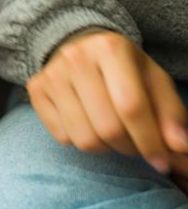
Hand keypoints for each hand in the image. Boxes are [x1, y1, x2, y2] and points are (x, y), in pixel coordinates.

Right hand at [27, 29, 187, 171]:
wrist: (79, 45)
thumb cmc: (123, 68)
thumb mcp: (153, 80)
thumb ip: (170, 113)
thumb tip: (179, 148)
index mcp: (110, 48)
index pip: (131, 106)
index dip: (150, 141)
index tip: (162, 162)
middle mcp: (75, 57)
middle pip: (107, 127)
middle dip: (129, 147)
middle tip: (136, 146)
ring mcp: (51, 74)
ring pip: (83, 138)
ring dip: (105, 148)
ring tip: (112, 135)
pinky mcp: (35, 89)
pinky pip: (62, 136)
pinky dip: (80, 140)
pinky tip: (87, 124)